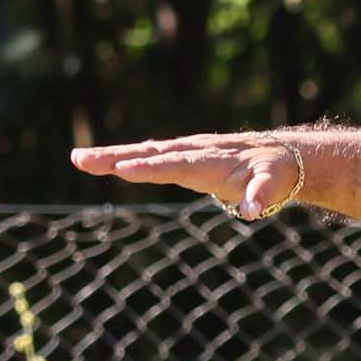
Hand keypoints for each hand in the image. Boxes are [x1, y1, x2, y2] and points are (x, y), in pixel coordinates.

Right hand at [74, 132, 308, 222]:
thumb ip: (261, 195)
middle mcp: (193, 151)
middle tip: (82, 159)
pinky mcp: (183, 155)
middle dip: (116, 157)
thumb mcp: (274, 185)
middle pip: (149, 154)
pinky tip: (103, 160)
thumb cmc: (275, 172)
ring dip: (112, 155)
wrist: (281, 156)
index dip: (150, 168)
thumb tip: (250, 209)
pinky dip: (126, 156)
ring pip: (145, 152)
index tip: (123, 169)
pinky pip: (150, 155)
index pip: (175, 164)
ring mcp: (186, 151)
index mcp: (210, 161)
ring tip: (79, 158)